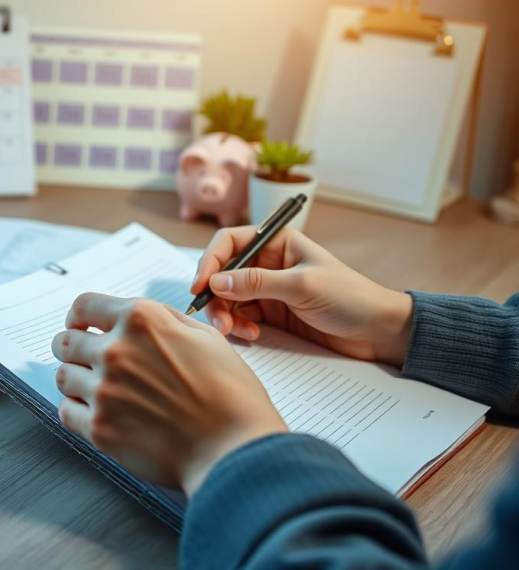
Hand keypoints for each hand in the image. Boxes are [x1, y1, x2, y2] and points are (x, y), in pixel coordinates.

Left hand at [51, 294, 286, 494]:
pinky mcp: (100, 428)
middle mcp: (117, 351)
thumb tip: (136, 319)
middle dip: (72, 348)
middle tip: (84, 360)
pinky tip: (96, 413)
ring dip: (75, 380)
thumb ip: (164, 321)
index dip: (79, 317)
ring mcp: (104, 390)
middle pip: (64, 341)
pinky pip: (65, 412)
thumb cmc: (230, 395)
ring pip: (62, 376)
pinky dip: (76, 411)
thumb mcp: (206, 337)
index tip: (80, 326)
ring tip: (96, 390)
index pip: (83, 305)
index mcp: (142, 321)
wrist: (235, 448)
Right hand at [191, 227, 413, 366]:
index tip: (200, 286)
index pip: (229, 243)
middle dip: (215, 296)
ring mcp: (268, 290)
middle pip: (223, 273)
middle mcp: (268, 263)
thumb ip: (257, 283)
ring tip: (235, 332)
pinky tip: (251, 335)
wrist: (378, 331)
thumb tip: (216, 281)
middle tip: (217, 320)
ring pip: (228, 298)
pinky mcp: (271, 314)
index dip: (210, 261)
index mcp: (277, 243)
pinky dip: (239, 327)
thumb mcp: (302, 285)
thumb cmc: (350, 297)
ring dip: (225, 315)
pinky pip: (240, 317)